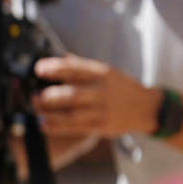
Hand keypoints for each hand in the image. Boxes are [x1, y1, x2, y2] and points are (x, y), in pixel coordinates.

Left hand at [33, 55, 159, 136]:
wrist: (148, 108)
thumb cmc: (121, 88)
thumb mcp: (106, 71)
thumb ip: (82, 66)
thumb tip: (59, 55)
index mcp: (102, 73)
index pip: (76, 68)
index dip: (56, 68)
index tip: (39, 68)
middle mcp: (102, 91)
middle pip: (74, 93)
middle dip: (52, 95)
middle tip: (35, 95)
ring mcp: (103, 110)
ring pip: (74, 113)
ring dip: (52, 113)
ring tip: (37, 110)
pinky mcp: (102, 126)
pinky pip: (77, 127)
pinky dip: (59, 127)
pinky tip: (45, 125)